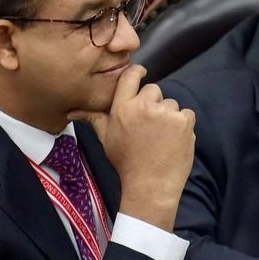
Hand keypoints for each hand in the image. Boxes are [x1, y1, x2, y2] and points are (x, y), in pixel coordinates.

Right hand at [82, 64, 195, 230]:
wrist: (150, 187)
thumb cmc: (127, 163)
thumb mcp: (107, 139)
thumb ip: (94, 118)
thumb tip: (72, 111)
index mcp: (122, 108)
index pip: (130, 76)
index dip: (138, 72)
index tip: (141, 74)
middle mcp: (143, 106)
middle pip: (154, 90)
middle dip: (154, 104)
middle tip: (150, 127)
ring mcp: (166, 113)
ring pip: (171, 104)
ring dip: (169, 116)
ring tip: (161, 138)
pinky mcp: (184, 121)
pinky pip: (186, 114)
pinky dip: (183, 125)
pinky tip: (173, 141)